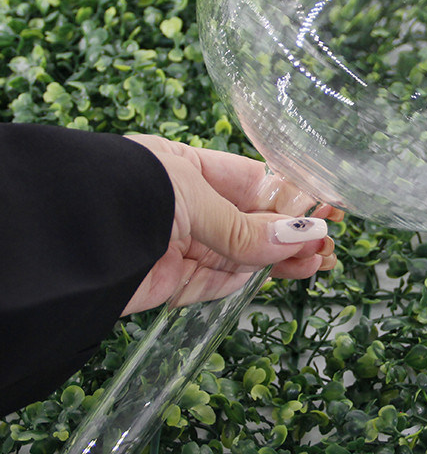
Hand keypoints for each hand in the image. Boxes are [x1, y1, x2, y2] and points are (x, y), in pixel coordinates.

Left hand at [121, 135, 341, 314]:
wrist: (69, 242)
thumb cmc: (131, 192)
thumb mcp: (196, 195)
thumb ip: (247, 225)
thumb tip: (303, 235)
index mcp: (191, 169)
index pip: (254, 182)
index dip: (292, 195)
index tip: (327, 205)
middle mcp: (191, 207)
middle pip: (255, 220)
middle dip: (294, 229)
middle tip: (330, 239)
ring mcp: (187, 245)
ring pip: (249, 252)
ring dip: (287, 255)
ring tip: (323, 259)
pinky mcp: (179, 284)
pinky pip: (229, 280)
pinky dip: (263, 276)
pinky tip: (295, 269)